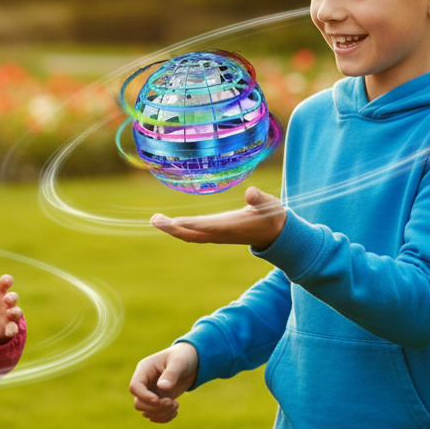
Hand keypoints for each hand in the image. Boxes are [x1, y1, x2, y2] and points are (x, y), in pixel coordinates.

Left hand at [0, 265, 22, 342]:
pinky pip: (14, 328)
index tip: (6, 281)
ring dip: (14, 312)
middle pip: (14, 297)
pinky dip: (12, 329)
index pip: (7, 281)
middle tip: (6, 299)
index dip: (7, 280)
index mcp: (0, 288)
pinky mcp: (9, 326)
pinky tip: (8, 331)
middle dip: (12, 298)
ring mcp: (9, 313)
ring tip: (8, 313)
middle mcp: (7, 300)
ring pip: (17, 312)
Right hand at [130, 343, 199, 422]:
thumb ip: (171, 374)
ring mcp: (150, 392)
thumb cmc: (183, 357)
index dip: (144, 396)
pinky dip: (164, 417)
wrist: (191, 361)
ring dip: (161, 413)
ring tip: (176, 406)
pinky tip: (175, 411)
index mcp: (145, 369)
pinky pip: (154, 415)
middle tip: (172, 403)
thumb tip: (162, 387)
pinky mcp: (157, 400)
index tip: (159, 400)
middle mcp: (144, 382)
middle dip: (155, 408)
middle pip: (138, 402)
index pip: (135, 386)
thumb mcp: (179, 363)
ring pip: (146, 411)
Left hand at [151, 186, 286, 249]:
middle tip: (154, 220)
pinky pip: (193, 234)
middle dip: (173, 228)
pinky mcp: (215, 233)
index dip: (192, 225)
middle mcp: (221, 234)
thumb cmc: (272, 216)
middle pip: (192, 235)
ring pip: (190, 235)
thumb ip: (260, 199)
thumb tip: (251, 193)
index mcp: (232, 227)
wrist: (275, 234)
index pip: (209, 226)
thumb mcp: (270, 205)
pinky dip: (179, 229)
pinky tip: (168, 223)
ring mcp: (217, 235)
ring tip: (155, 220)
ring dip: (172, 229)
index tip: (175, 222)